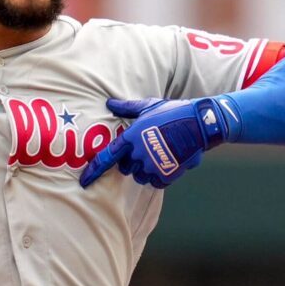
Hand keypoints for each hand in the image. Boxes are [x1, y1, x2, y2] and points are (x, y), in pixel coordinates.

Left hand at [79, 96, 231, 188]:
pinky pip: (156, 183)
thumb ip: (127, 108)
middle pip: (126, 168)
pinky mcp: (167, 174)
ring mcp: (153, 165)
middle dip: (132, 162)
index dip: (93, 171)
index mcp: (130, 137)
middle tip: (145, 149)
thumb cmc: (173, 112)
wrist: (200, 123)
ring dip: (146, 170)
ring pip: (141, 177)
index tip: (84, 182)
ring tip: (160, 153)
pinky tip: (168, 162)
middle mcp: (138, 154)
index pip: (106, 158)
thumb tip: (109, 103)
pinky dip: (159, 176)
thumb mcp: (148, 106)